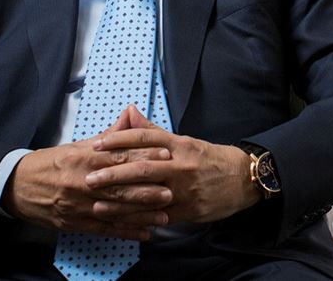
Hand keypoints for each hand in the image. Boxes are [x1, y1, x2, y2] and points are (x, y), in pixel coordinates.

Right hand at [2, 131, 171, 240]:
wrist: (18, 185)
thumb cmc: (52, 162)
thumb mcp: (78, 144)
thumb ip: (109, 134)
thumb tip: (131, 114)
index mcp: (85, 158)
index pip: (120, 155)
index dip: (144, 155)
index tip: (166, 153)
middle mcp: (83, 181)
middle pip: (120, 186)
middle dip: (147, 189)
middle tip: (171, 190)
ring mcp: (79, 204)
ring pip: (115, 210)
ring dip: (141, 214)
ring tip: (164, 216)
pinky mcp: (75, 222)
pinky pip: (104, 229)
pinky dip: (125, 232)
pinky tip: (143, 234)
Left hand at [85, 105, 260, 223]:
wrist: (243, 179)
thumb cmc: (210, 158)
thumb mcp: (185, 141)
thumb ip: (154, 131)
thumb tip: (129, 113)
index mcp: (180, 145)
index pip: (145, 139)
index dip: (120, 141)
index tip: (98, 144)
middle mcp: (181, 165)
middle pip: (142, 168)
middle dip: (113, 173)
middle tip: (90, 176)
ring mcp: (184, 189)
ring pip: (147, 194)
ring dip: (120, 199)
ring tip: (97, 201)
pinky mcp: (187, 210)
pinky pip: (157, 214)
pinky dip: (138, 217)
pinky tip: (120, 219)